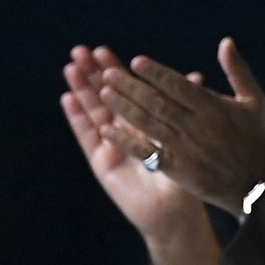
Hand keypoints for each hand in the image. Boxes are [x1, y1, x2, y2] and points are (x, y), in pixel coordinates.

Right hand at [62, 44, 211, 242]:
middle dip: (94, 74)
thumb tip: (197, 76)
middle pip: (106, 96)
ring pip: (93, 111)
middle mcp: (127, 131)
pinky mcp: (101, 161)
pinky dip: (78, 117)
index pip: (128, 91)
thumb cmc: (189, 177)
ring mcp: (111, 145)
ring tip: (71, 66)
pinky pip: (87, 135)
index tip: (104, 50)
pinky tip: (68, 98)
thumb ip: (191, 108)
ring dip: (81, 89)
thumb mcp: (190, 139)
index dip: (116, 71)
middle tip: (82, 50)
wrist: (176, 213)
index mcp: (148, 123)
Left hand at [96, 37, 264, 216]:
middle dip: (131, 87)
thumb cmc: (253, 138)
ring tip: (103, 93)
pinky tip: (106, 130)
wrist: (255, 186)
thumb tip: (225, 41)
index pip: (179, 86)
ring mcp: (185, 149)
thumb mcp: (254, 101)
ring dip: (124, 108)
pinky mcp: (176, 169)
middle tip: (108, 73)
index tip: (136, 61)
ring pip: (148, 124)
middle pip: (158, 103)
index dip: (156, 73)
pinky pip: (145, 152)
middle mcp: (197, 127)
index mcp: (214, 109)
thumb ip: (238, 71)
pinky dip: (125, 141)